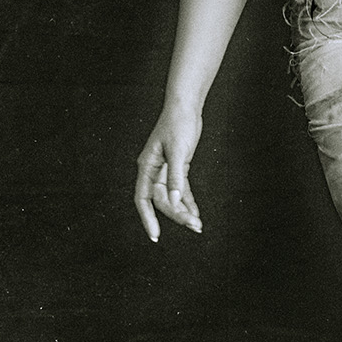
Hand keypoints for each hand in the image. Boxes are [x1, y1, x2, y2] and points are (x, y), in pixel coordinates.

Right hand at [133, 104, 204, 239]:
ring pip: (173, 198)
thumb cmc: (178, 124)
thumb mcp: (178, 151)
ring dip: (184, 211)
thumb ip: (175, 177)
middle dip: (177, 215)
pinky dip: (188, 201)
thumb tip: (175, 201)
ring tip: (198, 224)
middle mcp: (153, 171)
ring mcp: (165, 170)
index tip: (155, 235)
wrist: (185, 107)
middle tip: (195, 226)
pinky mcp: (177, 167)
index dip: (147, 218)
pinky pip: (181, 190)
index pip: (143, 199)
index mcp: (147, 167)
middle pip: (162, 200)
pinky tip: (196, 213)